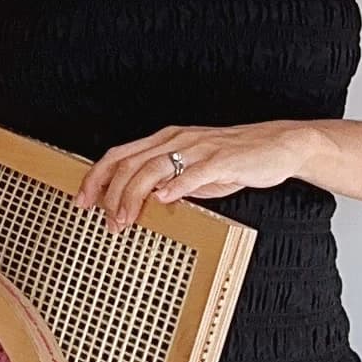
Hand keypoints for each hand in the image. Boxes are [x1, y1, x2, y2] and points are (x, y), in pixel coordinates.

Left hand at [79, 121, 316, 231]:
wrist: (278, 145)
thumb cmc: (236, 160)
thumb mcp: (195, 170)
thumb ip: (169, 181)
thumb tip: (143, 203)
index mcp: (167, 139)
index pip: (120, 155)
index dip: (97, 178)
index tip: (83, 201)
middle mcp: (178, 139)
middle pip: (130, 163)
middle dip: (111, 194)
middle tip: (107, 221)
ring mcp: (199, 149)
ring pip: (153, 168)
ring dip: (134, 196)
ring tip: (126, 219)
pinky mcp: (221, 161)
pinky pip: (194, 172)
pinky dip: (175, 186)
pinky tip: (164, 200)